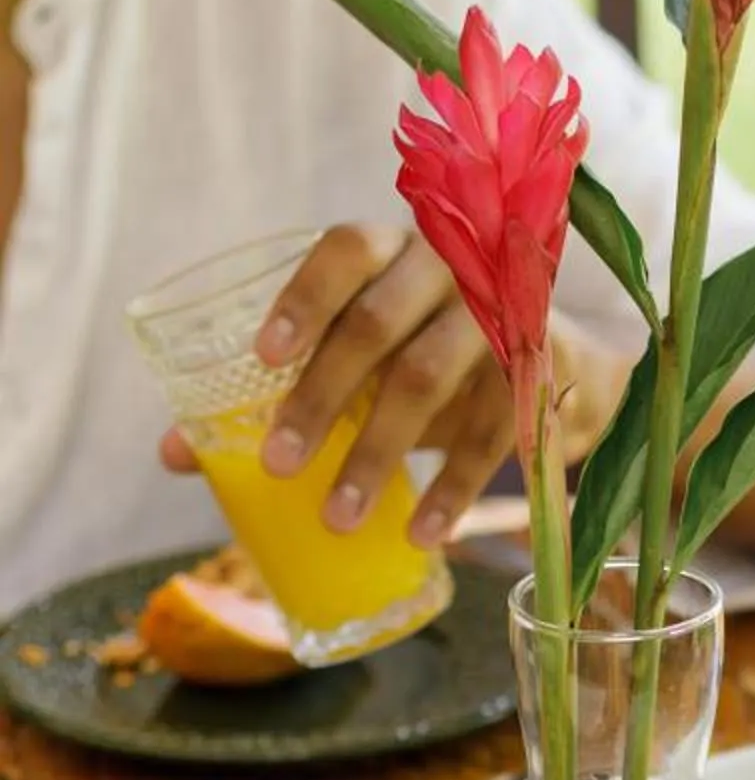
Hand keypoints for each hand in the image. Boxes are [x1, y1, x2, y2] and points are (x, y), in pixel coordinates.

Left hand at [158, 227, 533, 548]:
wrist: (552, 361)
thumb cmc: (422, 349)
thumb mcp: (356, 358)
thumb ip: (280, 390)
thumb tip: (176, 454)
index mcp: (390, 247)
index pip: (343, 251)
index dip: (303, 300)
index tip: (262, 357)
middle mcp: (447, 267)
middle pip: (376, 324)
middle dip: (321, 398)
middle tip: (278, 465)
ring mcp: (496, 315)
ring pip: (427, 378)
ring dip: (378, 454)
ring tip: (337, 518)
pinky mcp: (535, 370)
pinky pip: (491, 432)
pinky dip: (453, 489)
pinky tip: (422, 533)